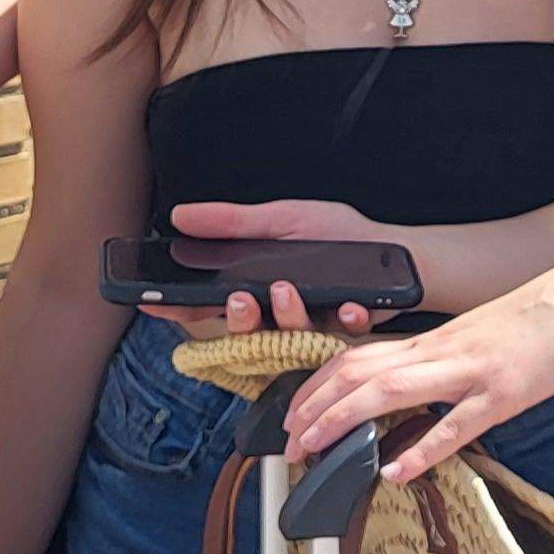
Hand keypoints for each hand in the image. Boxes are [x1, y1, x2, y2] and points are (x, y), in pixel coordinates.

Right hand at [145, 203, 401, 334]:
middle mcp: (280, 313)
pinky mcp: (346, 334)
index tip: (153, 302)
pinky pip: (341, 336)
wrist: (399, 251)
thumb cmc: (342, 235)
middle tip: (240, 298)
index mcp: (259, 285)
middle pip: (244, 330)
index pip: (209, 301)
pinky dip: (343, 320)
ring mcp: (313, 327)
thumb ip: (235, 222)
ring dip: (286, 316)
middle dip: (238, 319)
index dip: (180, 305)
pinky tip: (348, 307)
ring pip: (287, 337)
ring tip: (287, 290)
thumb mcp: (284, 217)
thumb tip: (181, 216)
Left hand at [280, 260, 553, 484]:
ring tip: (316, 450)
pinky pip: (455, 424)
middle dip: (315, 407)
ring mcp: (470, 371)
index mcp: (432, 341)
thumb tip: (406, 395)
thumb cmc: (532, 321)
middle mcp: (440, 352)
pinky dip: (421, 450)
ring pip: (392, 391)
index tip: (294, 415)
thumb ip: (437, 363)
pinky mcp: (503, 393)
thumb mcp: (472, 338)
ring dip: (345, 420)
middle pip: (359, 372)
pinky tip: (396, 473)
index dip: (317, 385)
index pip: (356, 356)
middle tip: (289, 442)